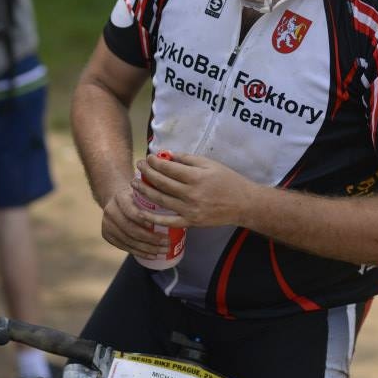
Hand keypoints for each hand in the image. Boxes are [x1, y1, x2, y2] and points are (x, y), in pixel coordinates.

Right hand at [100, 184, 166, 258]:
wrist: (117, 199)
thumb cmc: (137, 196)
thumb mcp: (143, 191)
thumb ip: (155, 195)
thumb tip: (180, 205)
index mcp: (120, 197)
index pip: (130, 210)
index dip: (143, 219)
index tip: (158, 225)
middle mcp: (110, 211)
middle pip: (130, 229)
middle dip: (150, 238)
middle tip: (166, 242)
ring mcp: (107, 224)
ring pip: (128, 240)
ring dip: (147, 248)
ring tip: (162, 251)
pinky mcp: (107, 235)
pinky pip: (124, 247)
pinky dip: (139, 252)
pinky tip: (152, 255)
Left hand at [132, 153, 257, 228]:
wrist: (243, 203)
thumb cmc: (228, 180)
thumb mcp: (210, 164)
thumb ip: (187, 159)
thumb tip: (167, 155)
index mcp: (196, 177)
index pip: (168, 168)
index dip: (155, 162)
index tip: (148, 158)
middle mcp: (191, 194)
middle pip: (161, 183)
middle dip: (146, 173)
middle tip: (138, 166)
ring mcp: (190, 210)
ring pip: (161, 200)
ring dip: (145, 191)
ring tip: (134, 184)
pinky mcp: (191, 222)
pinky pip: (168, 221)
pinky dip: (153, 217)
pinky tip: (141, 211)